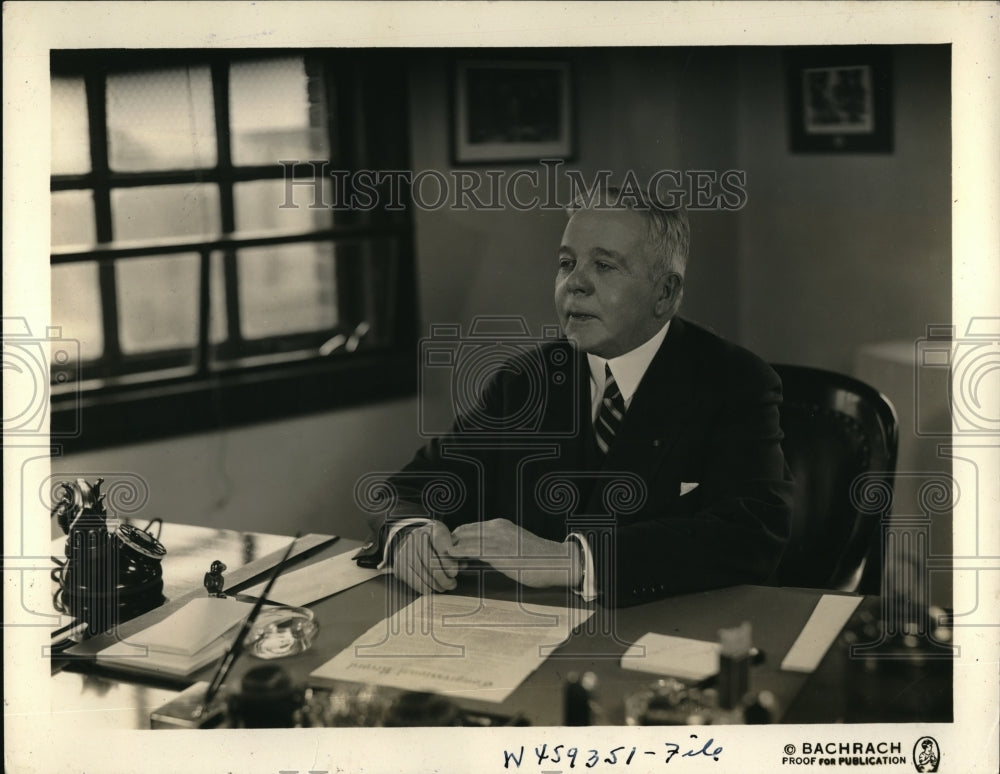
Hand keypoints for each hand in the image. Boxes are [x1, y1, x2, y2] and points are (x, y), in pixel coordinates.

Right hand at [391, 521, 460, 594]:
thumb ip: (455, 551)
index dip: (449, 562)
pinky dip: (425, 588)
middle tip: (452, 584)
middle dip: (445, 578)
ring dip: (437, 585)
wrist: (410, 538)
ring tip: (444, 586)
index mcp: (433, 529)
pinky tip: (432, 587)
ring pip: (424, 575)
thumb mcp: (446, 539)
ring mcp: (406, 551)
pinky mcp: (400, 565)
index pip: (441, 546)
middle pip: (432, 564)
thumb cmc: (434, 541)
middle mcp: (417, 538)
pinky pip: (415, 582)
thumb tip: (464, 565)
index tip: (454, 573)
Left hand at [450, 519, 580, 588]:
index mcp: (500, 525)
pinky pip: (471, 549)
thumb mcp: (514, 546)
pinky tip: (452, 560)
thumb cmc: (538, 559)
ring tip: (448, 564)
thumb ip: (498, 546)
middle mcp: (497, 527)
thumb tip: (481, 555)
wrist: (558, 562)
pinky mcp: (499, 551)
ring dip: (452, 550)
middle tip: (448, 561)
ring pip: (464, 538)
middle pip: (463, 531)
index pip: (469, 528)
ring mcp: (498, 538)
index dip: (458, 540)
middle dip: (451, 544)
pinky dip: (458, 554)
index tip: (454, 555)